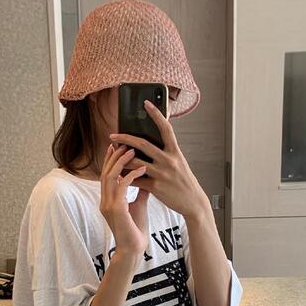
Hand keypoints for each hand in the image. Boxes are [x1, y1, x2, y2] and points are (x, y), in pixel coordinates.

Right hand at [100, 143, 150, 257]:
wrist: (134, 249)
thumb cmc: (136, 230)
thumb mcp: (139, 205)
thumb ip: (140, 191)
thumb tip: (146, 177)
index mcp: (108, 200)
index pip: (106, 176)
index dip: (110, 160)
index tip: (117, 146)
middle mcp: (105, 201)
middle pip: (105, 172)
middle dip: (115, 156)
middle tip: (125, 143)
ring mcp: (108, 205)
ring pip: (110, 176)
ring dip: (122, 162)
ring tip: (133, 151)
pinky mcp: (116, 209)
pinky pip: (121, 186)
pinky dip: (132, 175)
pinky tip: (142, 169)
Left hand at [109, 99, 208, 219]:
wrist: (193, 202)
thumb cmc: (184, 182)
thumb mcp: (179, 163)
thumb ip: (167, 152)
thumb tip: (152, 143)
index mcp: (175, 152)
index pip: (165, 128)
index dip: (156, 114)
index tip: (146, 103)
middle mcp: (169, 160)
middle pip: (143, 144)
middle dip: (125, 138)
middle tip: (113, 135)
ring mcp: (162, 174)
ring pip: (136, 162)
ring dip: (122, 159)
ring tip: (113, 156)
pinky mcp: (156, 187)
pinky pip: (136, 180)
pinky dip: (126, 177)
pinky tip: (118, 174)